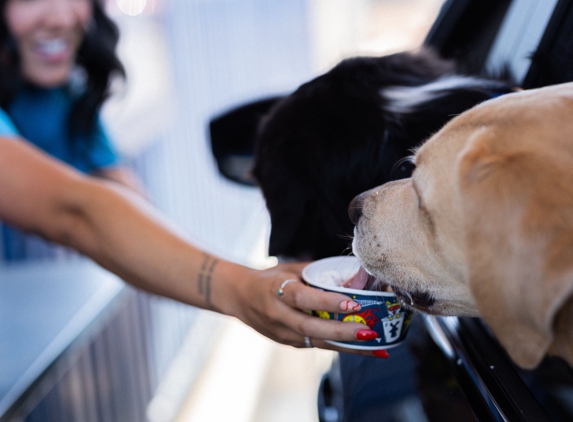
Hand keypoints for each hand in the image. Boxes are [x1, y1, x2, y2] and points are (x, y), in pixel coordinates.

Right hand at [226, 262, 387, 357]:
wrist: (239, 297)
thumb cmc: (270, 279)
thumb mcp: (290, 269)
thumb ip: (318, 274)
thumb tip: (355, 276)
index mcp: (277, 291)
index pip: (304, 298)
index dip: (328, 302)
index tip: (353, 302)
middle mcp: (278, 315)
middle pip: (312, 328)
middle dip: (343, 332)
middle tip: (371, 332)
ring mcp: (282, 333)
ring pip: (317, 342)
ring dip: (348, 346)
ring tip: (377, 347)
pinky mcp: (288, 343)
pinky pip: (317, 345)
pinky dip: (341, 347)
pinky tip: (364, 348)